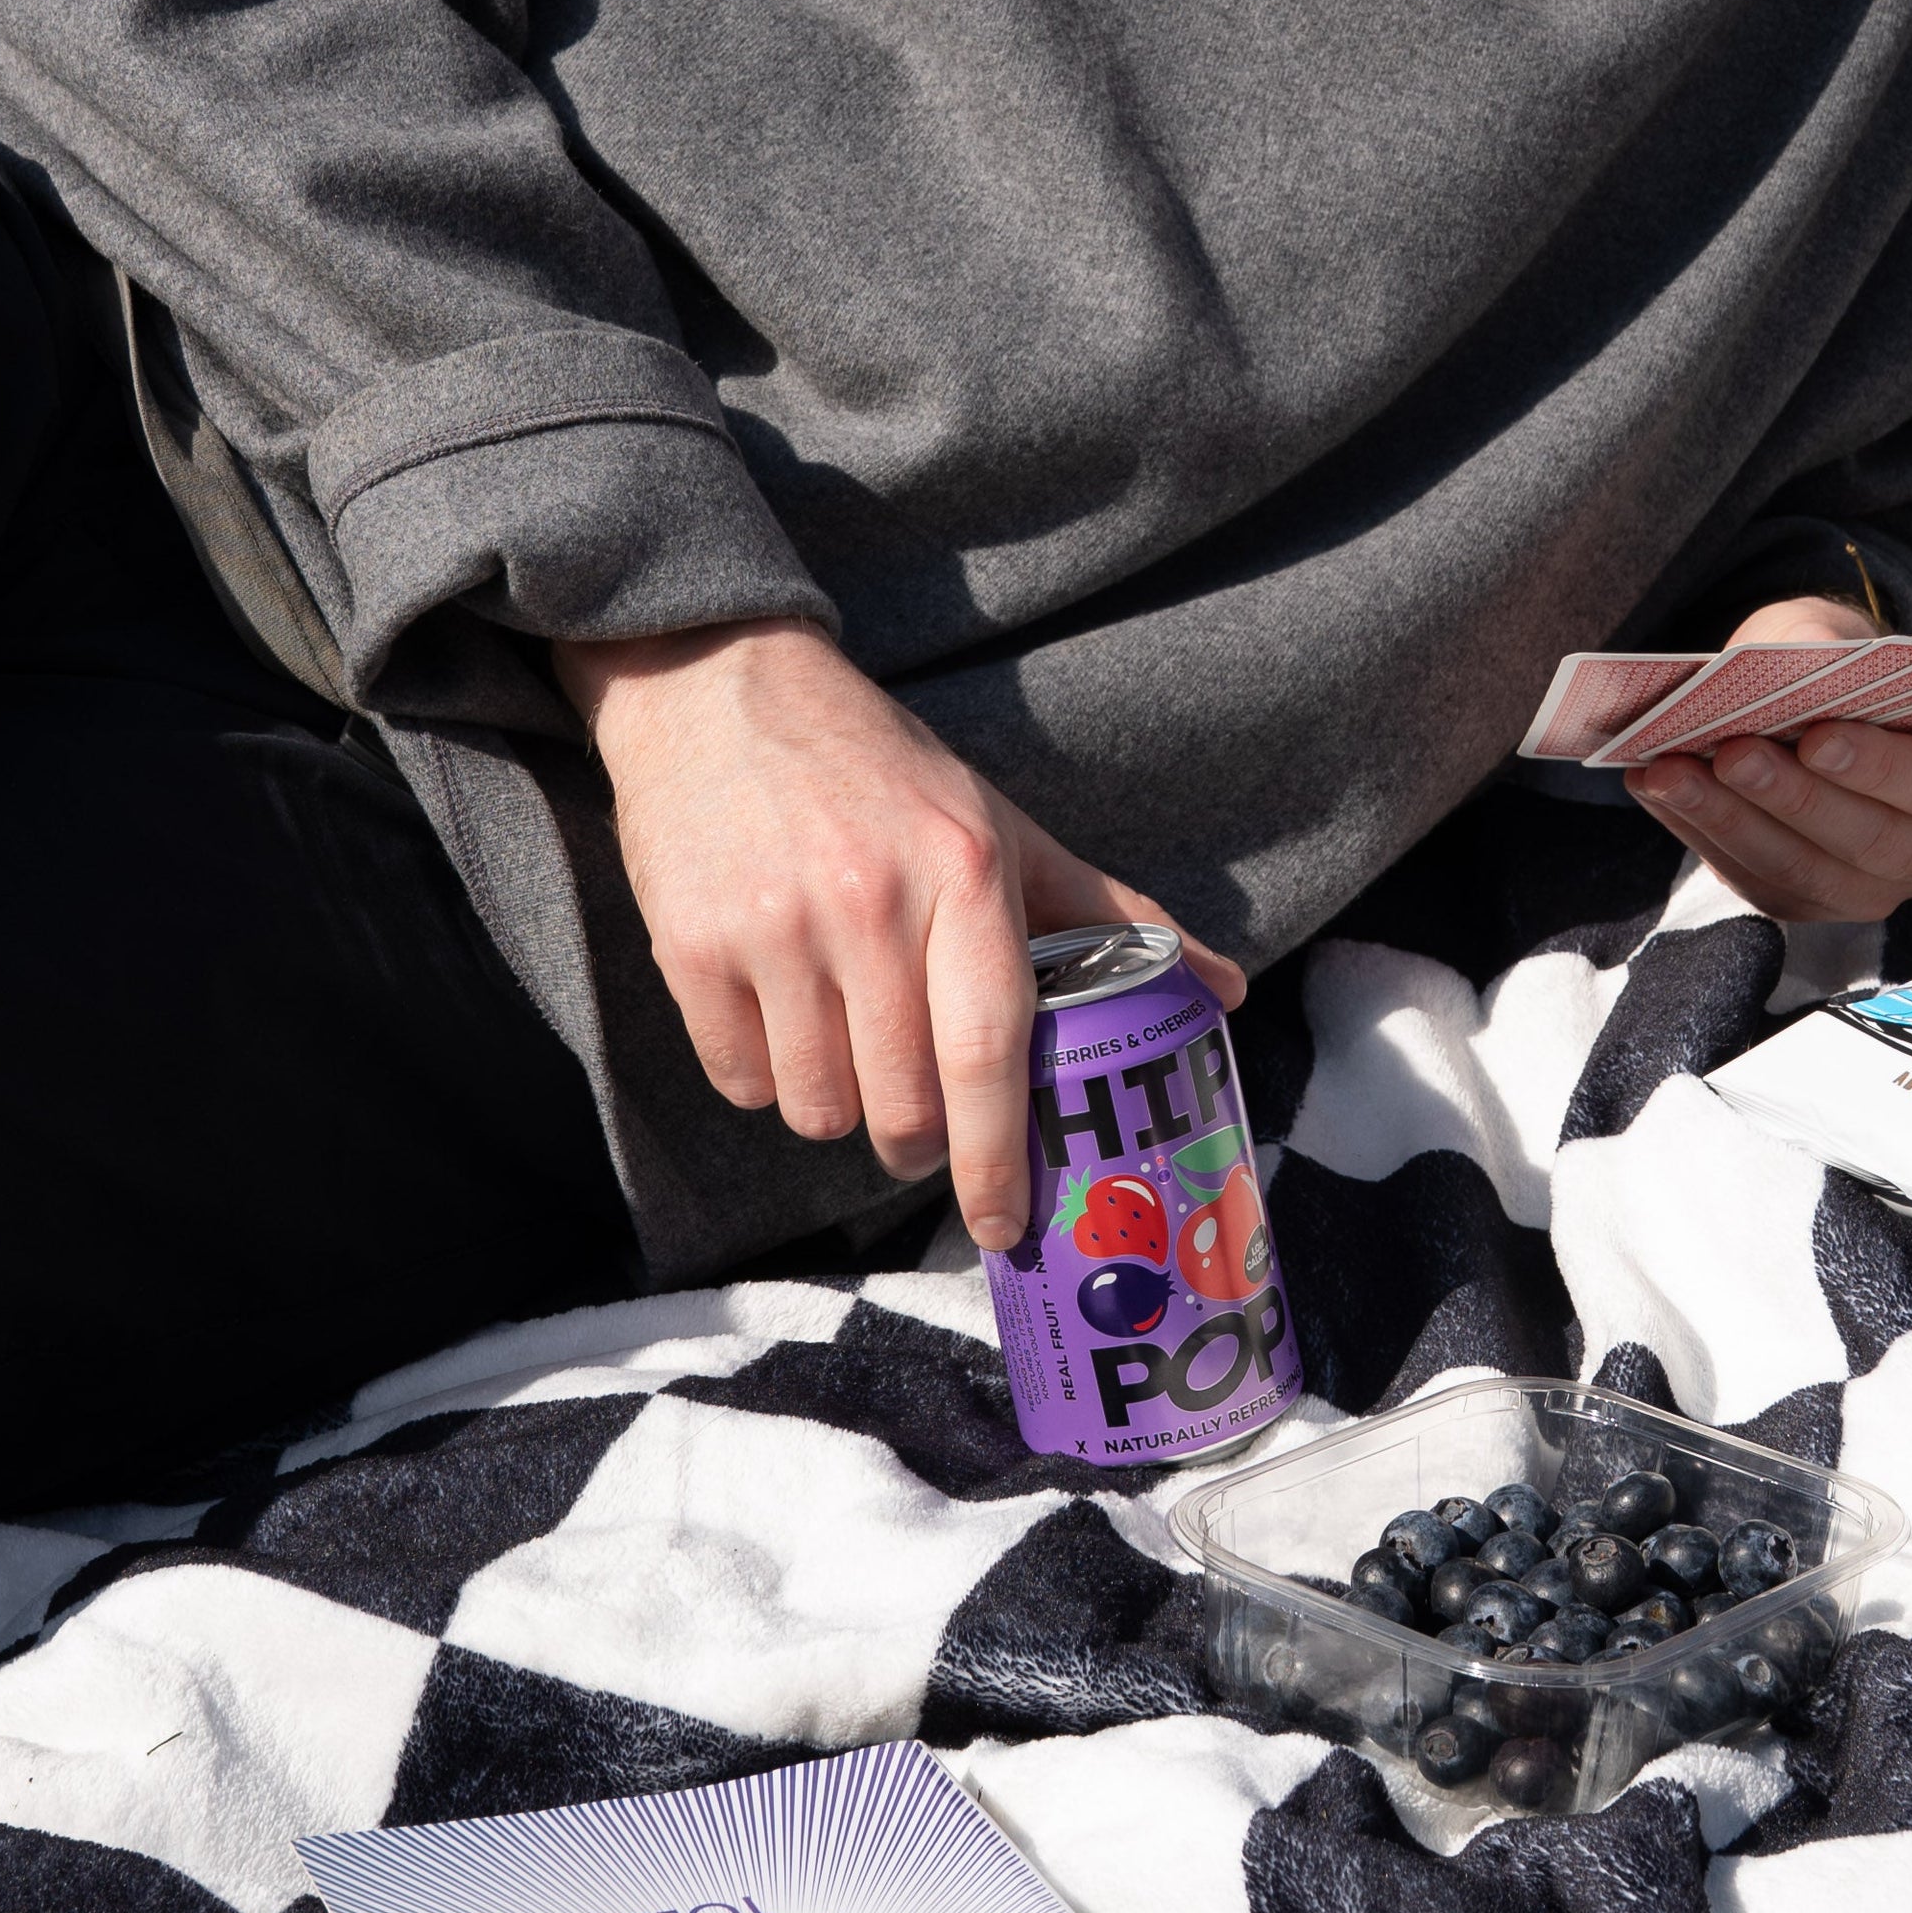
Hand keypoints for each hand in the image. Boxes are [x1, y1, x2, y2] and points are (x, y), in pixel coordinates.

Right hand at [552, 615, 1243, 1258]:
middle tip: (920, 1119)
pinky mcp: (687, 947)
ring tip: (844, 1038)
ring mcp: (772, 928)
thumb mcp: (1001, 822)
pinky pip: (740, 1081)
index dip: (998, 1161)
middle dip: (918, 1142)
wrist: (718, 687)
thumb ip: (1109, 910)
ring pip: (818, 1109)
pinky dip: (763, 1073)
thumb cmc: (880, 770)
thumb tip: (1224, 989)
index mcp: (964, 871)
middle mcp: (870, 903)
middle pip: (901, 1109)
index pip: (989, 1052)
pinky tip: (778, 1009)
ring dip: (839, 1104)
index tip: (1003, 1225)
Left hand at [1621, 592, 1911, 927]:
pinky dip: (1703, 833)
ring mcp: (1873, 893)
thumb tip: (1802, 661)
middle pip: (1868, 840)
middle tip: (1731, 751)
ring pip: (1803, 871)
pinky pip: (1755, 880)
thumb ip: (1835, 647)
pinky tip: (1658, 789)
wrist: (1825, 710)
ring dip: (1730, 819)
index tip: (1818, 735)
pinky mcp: (1807, 905)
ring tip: (1671, 771)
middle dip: (1793, 796)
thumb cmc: (1851, 672)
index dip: (1881, 765)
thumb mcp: (1849, 640)